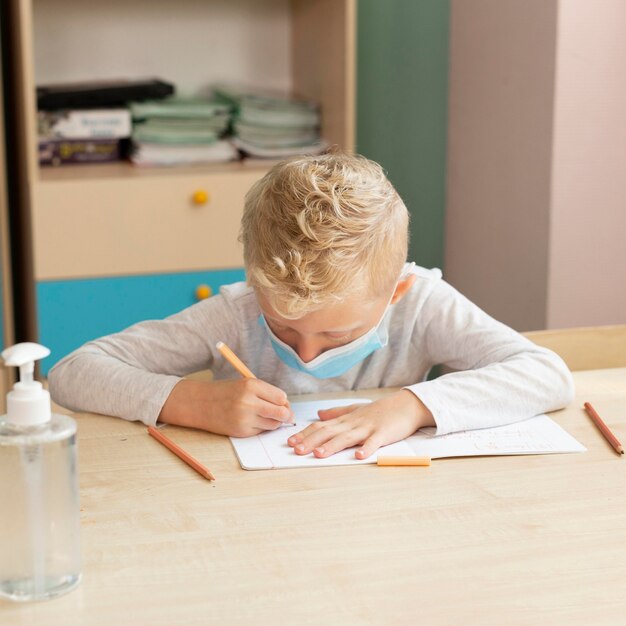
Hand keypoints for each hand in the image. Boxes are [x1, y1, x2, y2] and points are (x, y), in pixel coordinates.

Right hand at [158, 378, 293, 436]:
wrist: (200, 403)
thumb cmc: (227, 392)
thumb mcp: (246, 384)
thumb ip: (266, 393)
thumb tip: (287, 408)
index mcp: (251, 385)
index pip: (281, 397)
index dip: (284, 402)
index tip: (282, 403)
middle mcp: (249, 402)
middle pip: (281, 413)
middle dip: (286, 415)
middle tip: (286, 415)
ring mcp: (245, 418)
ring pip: (274, 424)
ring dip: (274, 422)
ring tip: (264, 416)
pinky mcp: (241, 431)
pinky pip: (261, 431)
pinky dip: (261, 427)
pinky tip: (252, 421)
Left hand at [287, 389, 434, 458]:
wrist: (406, 405)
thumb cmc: (380, 410)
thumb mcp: (356, 410)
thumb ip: (337, 413)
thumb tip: (318, 414)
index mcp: (345, 420)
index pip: (321, 426)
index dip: (305, 434)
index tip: (290, 442)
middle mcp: (353, 423)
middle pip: (329, 432)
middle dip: (311, 441)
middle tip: (296, 450)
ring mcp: (368, 428)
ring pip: (347, 437)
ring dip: (332, 446)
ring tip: (318, 454)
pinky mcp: (384, 433)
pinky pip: (375, 442)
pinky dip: (367, 449)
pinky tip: (359, 456)